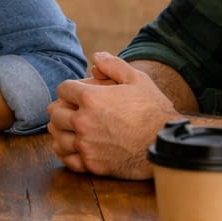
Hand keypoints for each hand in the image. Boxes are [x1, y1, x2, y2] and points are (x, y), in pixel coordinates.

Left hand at [48, 52, 179, 179]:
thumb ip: (113, 65)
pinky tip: (73, 147)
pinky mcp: (92, 165)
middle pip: (55, 112)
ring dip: (62, 131)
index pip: (63, 89)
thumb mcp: (138, 80)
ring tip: (69, 129)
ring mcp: (86, 145)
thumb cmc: (154, 109)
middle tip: (70, 110)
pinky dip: (66, 152)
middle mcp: (83, 122)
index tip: (77, 93)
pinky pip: (67, 159)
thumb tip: (96, 56)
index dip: (70, 89)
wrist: (166, 144)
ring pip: (57, 136)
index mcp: (91, 99)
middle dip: (62, 108)